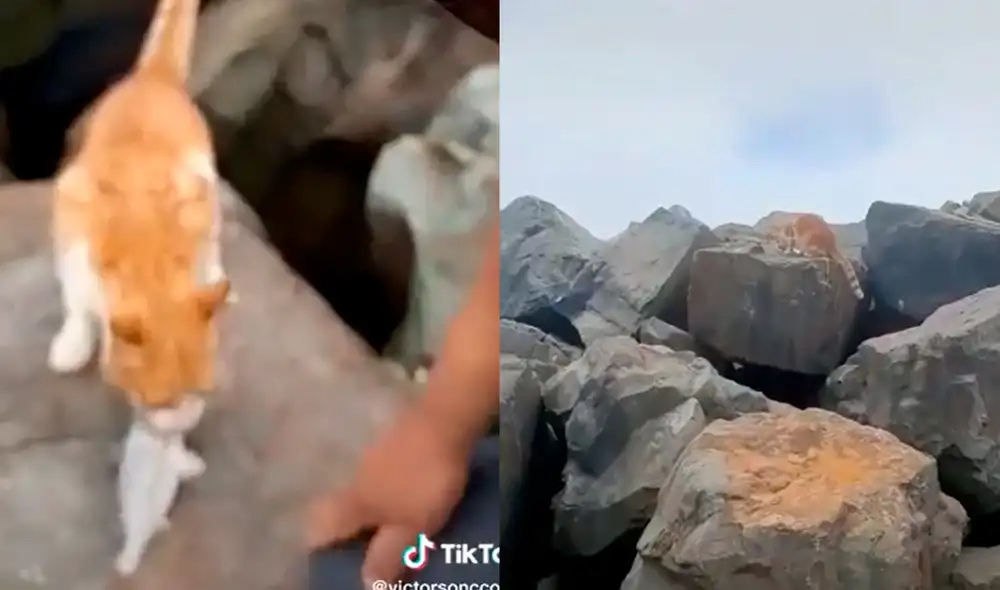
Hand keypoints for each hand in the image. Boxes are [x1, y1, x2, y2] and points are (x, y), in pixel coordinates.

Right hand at [306, 403, 469, 583]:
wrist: (443, 422)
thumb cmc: (424, 481)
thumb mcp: (411, 528)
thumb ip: (387, 555)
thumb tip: (366, 583)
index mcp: (353, 504)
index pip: (318, 529)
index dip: (320, 548)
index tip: (336, 560)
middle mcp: (353, 480)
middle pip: (337, 509)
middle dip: (348, 530)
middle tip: (369, 546)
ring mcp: (372, 457)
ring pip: (360, 491)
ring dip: (371, 510)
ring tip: (393, 524)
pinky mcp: (392, 443)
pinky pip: (381, 475)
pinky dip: (388, 490)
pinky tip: (408, 494)